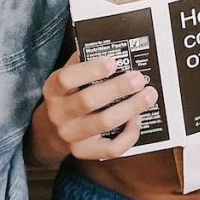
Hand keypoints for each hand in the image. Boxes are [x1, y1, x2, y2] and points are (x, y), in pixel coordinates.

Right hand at [30, 53, 156, 165]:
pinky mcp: (85, 153)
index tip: (113, 62)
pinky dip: (129, 135)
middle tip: (138, 78)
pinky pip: (111, 148)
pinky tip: (137, 120)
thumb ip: (83, 63)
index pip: (66, 79)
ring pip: (103, 123)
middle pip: (88, 101)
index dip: (90, 70)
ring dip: (130, 108)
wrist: (51, 131)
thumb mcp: (67, 77)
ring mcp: (71, 136)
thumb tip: (112, 46)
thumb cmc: (68, 96)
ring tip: (148, 95)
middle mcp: (59, 114)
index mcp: (53, 89)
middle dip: (117, 88)